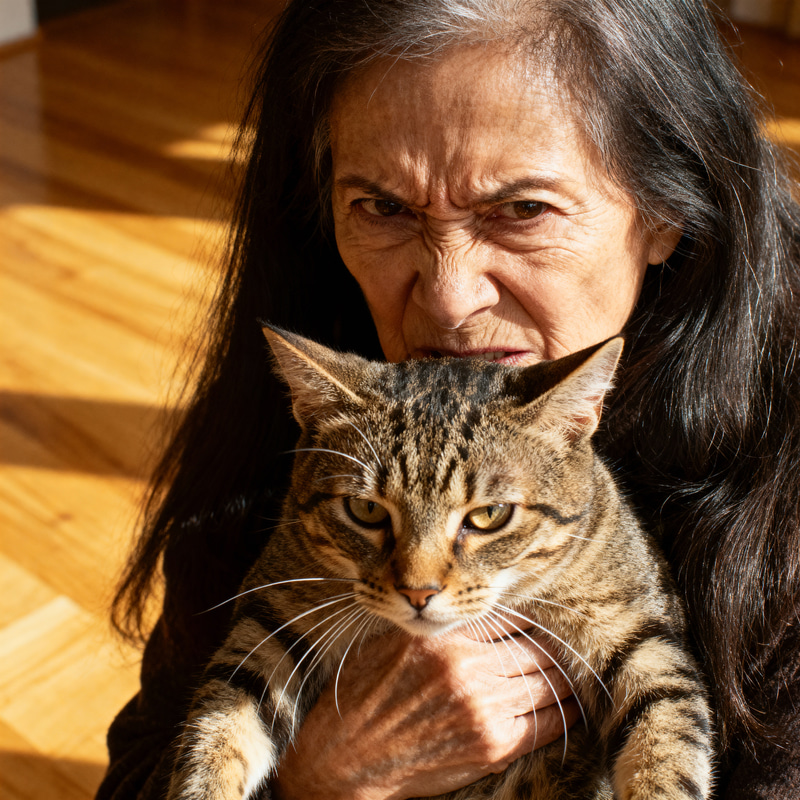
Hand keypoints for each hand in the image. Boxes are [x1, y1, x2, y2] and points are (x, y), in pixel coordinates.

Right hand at [270, 624, 578, 799]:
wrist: (345, 759)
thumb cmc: (365, 695)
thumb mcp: (395, 642)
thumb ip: (441, 627)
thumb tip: (481, 611)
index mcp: (443, 637)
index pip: (510, 617)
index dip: (532, 618)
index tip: (544, 619)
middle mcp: (468, 669)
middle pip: (537, 649)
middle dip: (555, 646)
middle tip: (568, 643)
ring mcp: (483, 709)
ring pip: (548, 683)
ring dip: (565, 677)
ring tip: (575, 670)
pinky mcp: (491, 746)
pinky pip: (546, 724)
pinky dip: (565, 712)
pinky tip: (574, 704)